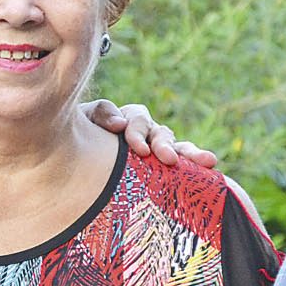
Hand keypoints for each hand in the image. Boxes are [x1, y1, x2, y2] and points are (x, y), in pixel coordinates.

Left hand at [82, 99, 217, 169]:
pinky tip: (212, 170)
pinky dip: (196, 165)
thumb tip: (119, 124)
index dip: (136, 132)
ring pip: (175, 146)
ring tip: (207, 160)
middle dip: (164, 145)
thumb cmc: (78, 139)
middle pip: (160, 133)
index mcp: (126, 119)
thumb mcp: (83, 121)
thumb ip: (100, 115)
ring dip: (189, 153)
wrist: (74, 161)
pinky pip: (183, 164)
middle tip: (168, 159)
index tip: (135, 147)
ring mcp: (156, 150)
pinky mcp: (164, 168)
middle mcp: (145, 132)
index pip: (135, 120)